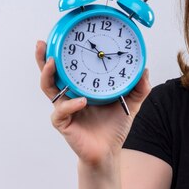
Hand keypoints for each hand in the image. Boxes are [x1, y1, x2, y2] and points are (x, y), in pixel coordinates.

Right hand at [35, 40, 150, 166]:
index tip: (63, 36)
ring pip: (48, 88)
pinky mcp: (63, 124)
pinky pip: (61, 112)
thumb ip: (139, 88)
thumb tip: (145, 69)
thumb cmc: (114, 127)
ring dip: (48, 74)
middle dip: (43, 57)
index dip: (63, 53)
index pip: (69, 67)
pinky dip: (70, 105)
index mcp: (81, 87)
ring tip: (53, 62)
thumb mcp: (130, 103)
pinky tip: (81, 101)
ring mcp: (64, 108)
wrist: (109, 151)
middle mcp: (69, 95)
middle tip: (43, 44)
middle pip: (50, 73)